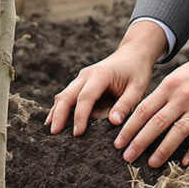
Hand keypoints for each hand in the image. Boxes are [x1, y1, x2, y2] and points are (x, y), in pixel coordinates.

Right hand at [47, 22, 162, 137]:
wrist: (132, 54)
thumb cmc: (136, 72)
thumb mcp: (138, 88)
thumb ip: (126, 104)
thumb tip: (114, 122)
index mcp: (100, 75)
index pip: (86, 97)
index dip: (80, 116)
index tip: (78, 133)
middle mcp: (86, 75)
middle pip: (67, 95)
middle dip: (59, 114)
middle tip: (54, 133)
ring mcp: (81, 78)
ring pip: (63, 95)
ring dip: (56, 112)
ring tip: (51, 130)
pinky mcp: (80, 83)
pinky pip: (66, 95)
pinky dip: (59, 107)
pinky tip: (53, 120)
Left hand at [113, 18, 188, 167]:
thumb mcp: (184, 73)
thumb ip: (169, 92)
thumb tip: (152, 111)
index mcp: (171, 84)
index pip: (143, 109)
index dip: (129, 127)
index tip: (118, 141)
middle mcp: (182, 95)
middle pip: (156, 122)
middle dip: (138, 142)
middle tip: (126, 157)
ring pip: (177, 131)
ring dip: (162, 150)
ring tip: (151, 163)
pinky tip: (185, 162)